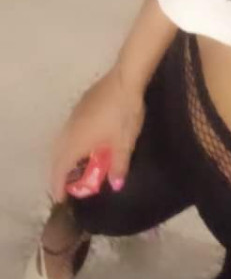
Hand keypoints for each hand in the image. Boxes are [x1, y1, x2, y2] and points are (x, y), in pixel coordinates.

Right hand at [49, 65, 145, 203]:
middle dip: (58, 172)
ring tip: (73, 166)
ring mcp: (73, 115)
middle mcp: (70, 130)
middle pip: (56, 156)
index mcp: (76, 142)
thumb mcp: (124, 142)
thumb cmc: (124, 114)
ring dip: (63, 156)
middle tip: (65, 185)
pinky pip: (69, 129)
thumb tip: (116, 185)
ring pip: (61, 141)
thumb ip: (119, 165)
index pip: (60, 168)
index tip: (59, 198)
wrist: (125, 80)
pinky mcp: (80, 105)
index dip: (58, 185)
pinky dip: (70, 142)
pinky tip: (82, 142)